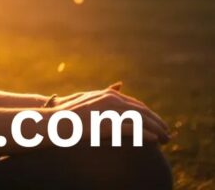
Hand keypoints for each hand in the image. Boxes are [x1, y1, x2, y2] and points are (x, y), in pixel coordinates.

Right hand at [45, 83, 170, 145]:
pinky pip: (130, 128)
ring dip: (155, 129)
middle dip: (157, 122)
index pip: (136, 105)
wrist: (56, 120)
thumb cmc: (71, 111)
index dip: (150, 115)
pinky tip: (153, 140)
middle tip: (168, 134)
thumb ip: (106, 93)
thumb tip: (119, 85)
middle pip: (142, 111)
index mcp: (109, 95)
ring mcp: (109, 110)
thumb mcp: (89, 98)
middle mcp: (111, 100)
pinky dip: (144, 133)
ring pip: (139, 119)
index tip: (160, 125)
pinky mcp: (106, 123)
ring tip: (165, 139)